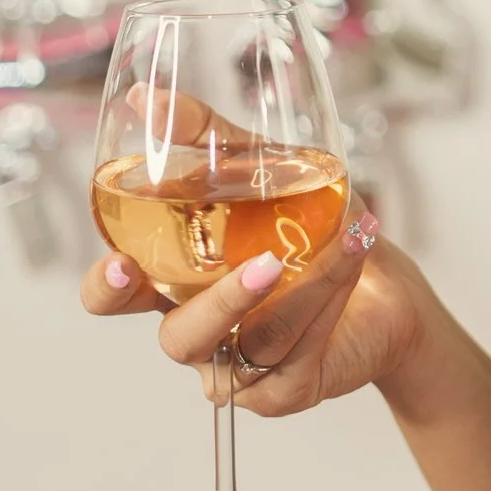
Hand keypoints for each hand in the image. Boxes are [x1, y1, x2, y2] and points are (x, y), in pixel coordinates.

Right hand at [81, 85, 428, 413]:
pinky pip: (295, 356)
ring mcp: (237, 366)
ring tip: (345, 239)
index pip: (115, 297)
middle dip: (214, 307)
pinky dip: (328, 301)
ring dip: (304, 288)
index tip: (119, 266)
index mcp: (174, 279)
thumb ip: (203, 136)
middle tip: (262, 267)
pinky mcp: (282, 391)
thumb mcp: (258, 166)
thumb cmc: (309, 224)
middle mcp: (198, 327)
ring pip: (251, 341)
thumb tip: (145, 99)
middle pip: (177, 337)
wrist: (385, 279)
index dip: (106, 290)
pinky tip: (353, 260)